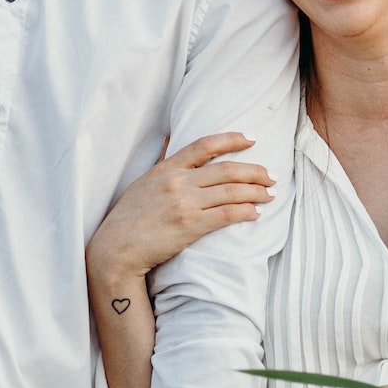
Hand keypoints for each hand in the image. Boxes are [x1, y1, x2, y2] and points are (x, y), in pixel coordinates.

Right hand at [88, 133, 273, 287]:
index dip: (232, 139)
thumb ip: (163, 160)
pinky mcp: (190, 226)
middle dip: (254, 171)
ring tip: (270, 194)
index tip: (251, 140)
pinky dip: (245, 212)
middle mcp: (179, 182)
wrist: (116, 250)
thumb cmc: (128, 217)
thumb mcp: (143, 181)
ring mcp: (185, 204)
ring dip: (256, 192)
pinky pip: (226, 215)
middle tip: (271, 175)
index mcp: (168, 168)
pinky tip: (256, 213)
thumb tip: (172, 138)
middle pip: (227, 169)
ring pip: (231, 191)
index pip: (205, 145)